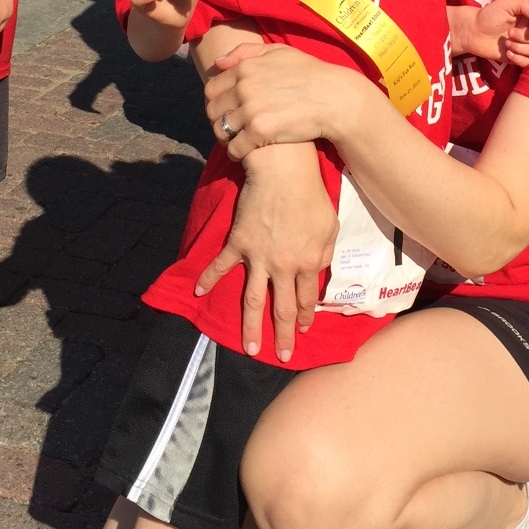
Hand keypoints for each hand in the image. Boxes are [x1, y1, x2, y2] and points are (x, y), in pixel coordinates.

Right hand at [194, 145, 337, 360]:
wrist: (283, 172)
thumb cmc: (311, 196)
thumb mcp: (330, 227)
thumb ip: (324, 253)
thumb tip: (316, 271)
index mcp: (307, 263)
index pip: (306, 298)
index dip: (305, 316)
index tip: (304, 330)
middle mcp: (282, 267)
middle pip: (282, 308)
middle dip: (283, 335)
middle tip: (282, 356)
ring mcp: (258, 257)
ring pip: (253, 300)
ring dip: (251, 326)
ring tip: (248, 348)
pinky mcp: (238, 244)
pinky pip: (221, 265)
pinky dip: (209, 278)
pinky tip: (199, 292)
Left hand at [203, 42, 359, 159]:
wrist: (334, 99)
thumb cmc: (310, 74)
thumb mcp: (280, 52)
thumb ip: (247, 52)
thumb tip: (218, 61)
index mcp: (246, 68)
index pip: (211, 89)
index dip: (216, 101)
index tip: (226, 110)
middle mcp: (244, 87)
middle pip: (213, 110)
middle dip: (219, 120)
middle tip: (231, 128)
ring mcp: (250, 110)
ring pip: (221, 130)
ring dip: (226, 138)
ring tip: (238, 140)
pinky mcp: (260, 132)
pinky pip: (235, 147)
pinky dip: (236, 153)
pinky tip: (245, 152)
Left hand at [454, 0, 528, 68]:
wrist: (473, 31)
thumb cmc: (489, 15)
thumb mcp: (506, 4)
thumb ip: (525, 5)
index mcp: (527, 17)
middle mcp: (528, 31)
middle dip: (524, 37)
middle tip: (508, 33)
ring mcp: (523, 45)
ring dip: (520, 48)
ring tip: (506, 43)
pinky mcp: (517, 57)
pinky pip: (527, 62)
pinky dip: (518, 58)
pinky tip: (507, 53)